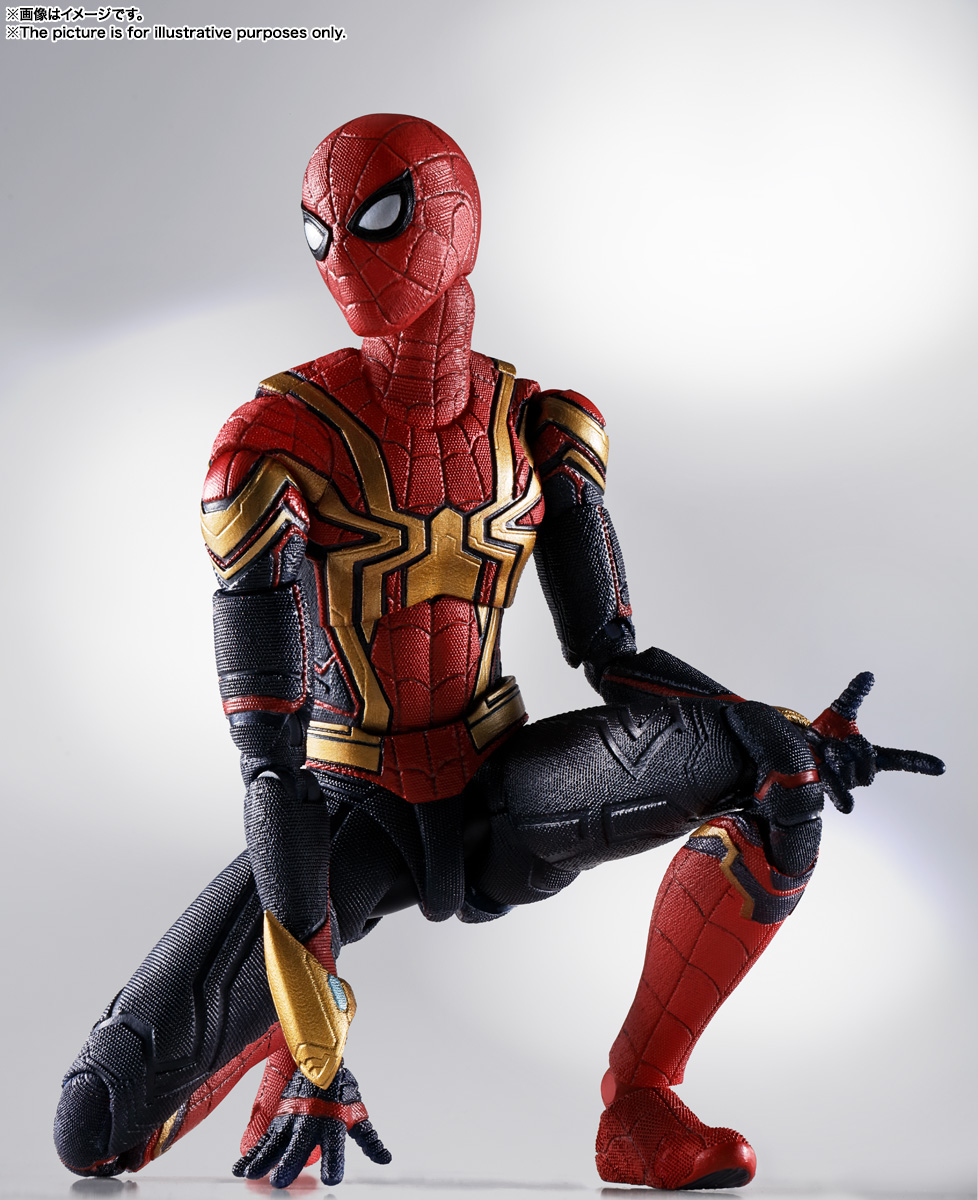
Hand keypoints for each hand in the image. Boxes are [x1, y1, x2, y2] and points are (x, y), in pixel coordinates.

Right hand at [232, 1062, 389, 1187]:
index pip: (335, 1148)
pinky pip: (262, 1137)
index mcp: (333, 1124)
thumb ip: (368, 1138)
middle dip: (289, 1165)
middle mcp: (311, 1122)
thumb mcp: (356, 1112)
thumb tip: (384, 1159)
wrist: (319, 1057)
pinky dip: (250, 1152)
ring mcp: (292, 1119)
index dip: (333, 1164)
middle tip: (281, 1181)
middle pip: (298, 1148)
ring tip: (254, 1175)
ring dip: (264, 1159)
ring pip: (276, 1142)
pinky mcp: (278, 1117)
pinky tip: (240, 1168)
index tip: (331, 1179)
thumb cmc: (339, 1089)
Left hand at [803, 671, 944, 813]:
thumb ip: (854, 695)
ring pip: (852, 777)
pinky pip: (842, 798)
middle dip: (860, 751)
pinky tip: (827, 775)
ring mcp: (847, 783)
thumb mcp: (840, 711)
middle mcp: (862, 771)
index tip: (940, 767)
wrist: (797, 748)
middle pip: (871, 765)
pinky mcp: (830, 790)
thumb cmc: (825, 733)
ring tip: (824, 748)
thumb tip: (868, 675)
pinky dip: (839, 792)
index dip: (919, 762)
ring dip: (838, 759)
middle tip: (844, 740)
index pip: (900, 759)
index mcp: (871, 754)